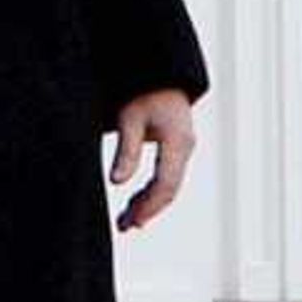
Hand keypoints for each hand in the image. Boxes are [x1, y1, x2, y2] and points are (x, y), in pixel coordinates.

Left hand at [110, 90, 196, 231]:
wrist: (160, 75)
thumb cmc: (143, 92)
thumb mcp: (129, 119)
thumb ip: (126, 152)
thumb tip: (116, 182)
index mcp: (177, 141)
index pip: (166, 183)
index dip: (150, 205)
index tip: (133, 221)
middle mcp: (185, 148)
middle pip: (169, 189)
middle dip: (148, 210)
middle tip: (125, 226)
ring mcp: (183, 150)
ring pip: (168, 186)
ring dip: (148, 204)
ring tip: (125, 221)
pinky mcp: (176, 150)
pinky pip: (167, 178)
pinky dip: (151, 192)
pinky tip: (135, 203)